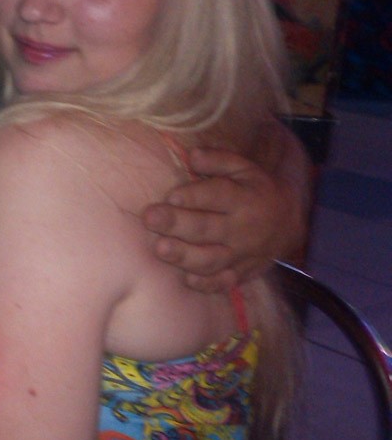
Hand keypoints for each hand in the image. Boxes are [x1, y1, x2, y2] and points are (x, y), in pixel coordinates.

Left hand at [143, 145, 303, 291]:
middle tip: (150, 218)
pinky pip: (223, 283)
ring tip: (160, 249)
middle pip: (207, 228)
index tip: (170, 196)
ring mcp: (242, 255)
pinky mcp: (241, 274)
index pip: (217, 196)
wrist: (289, 223)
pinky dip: (206, 284)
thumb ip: (219, 161)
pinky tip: (186, 279)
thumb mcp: (244, 169)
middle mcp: (242, 229)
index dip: (193, 197)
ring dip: (185, 256)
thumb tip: (192, 155)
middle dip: (177, 224)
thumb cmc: (255, 191)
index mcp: (244, 198)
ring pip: (211, 260)